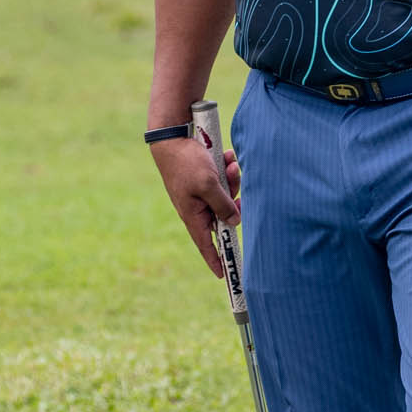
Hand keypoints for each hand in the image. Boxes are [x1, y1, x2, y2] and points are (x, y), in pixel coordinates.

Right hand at [151, 137, 241, 276]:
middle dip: (235, 201)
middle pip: (224, 216)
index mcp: (193, 215)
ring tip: (231, 164)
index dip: (215, 260)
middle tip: (238, 186)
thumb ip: (223, 205)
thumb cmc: (187, 163)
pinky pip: (223, 181)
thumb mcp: (209, 184)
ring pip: (226, 197)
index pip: (206, 245)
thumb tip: (235, 221)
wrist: (173, 136)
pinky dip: (227, 170)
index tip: (225, 275)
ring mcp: (200, 194)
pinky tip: (227, 157)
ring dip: (233, 181)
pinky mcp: (204, 180)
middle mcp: (197, 208)